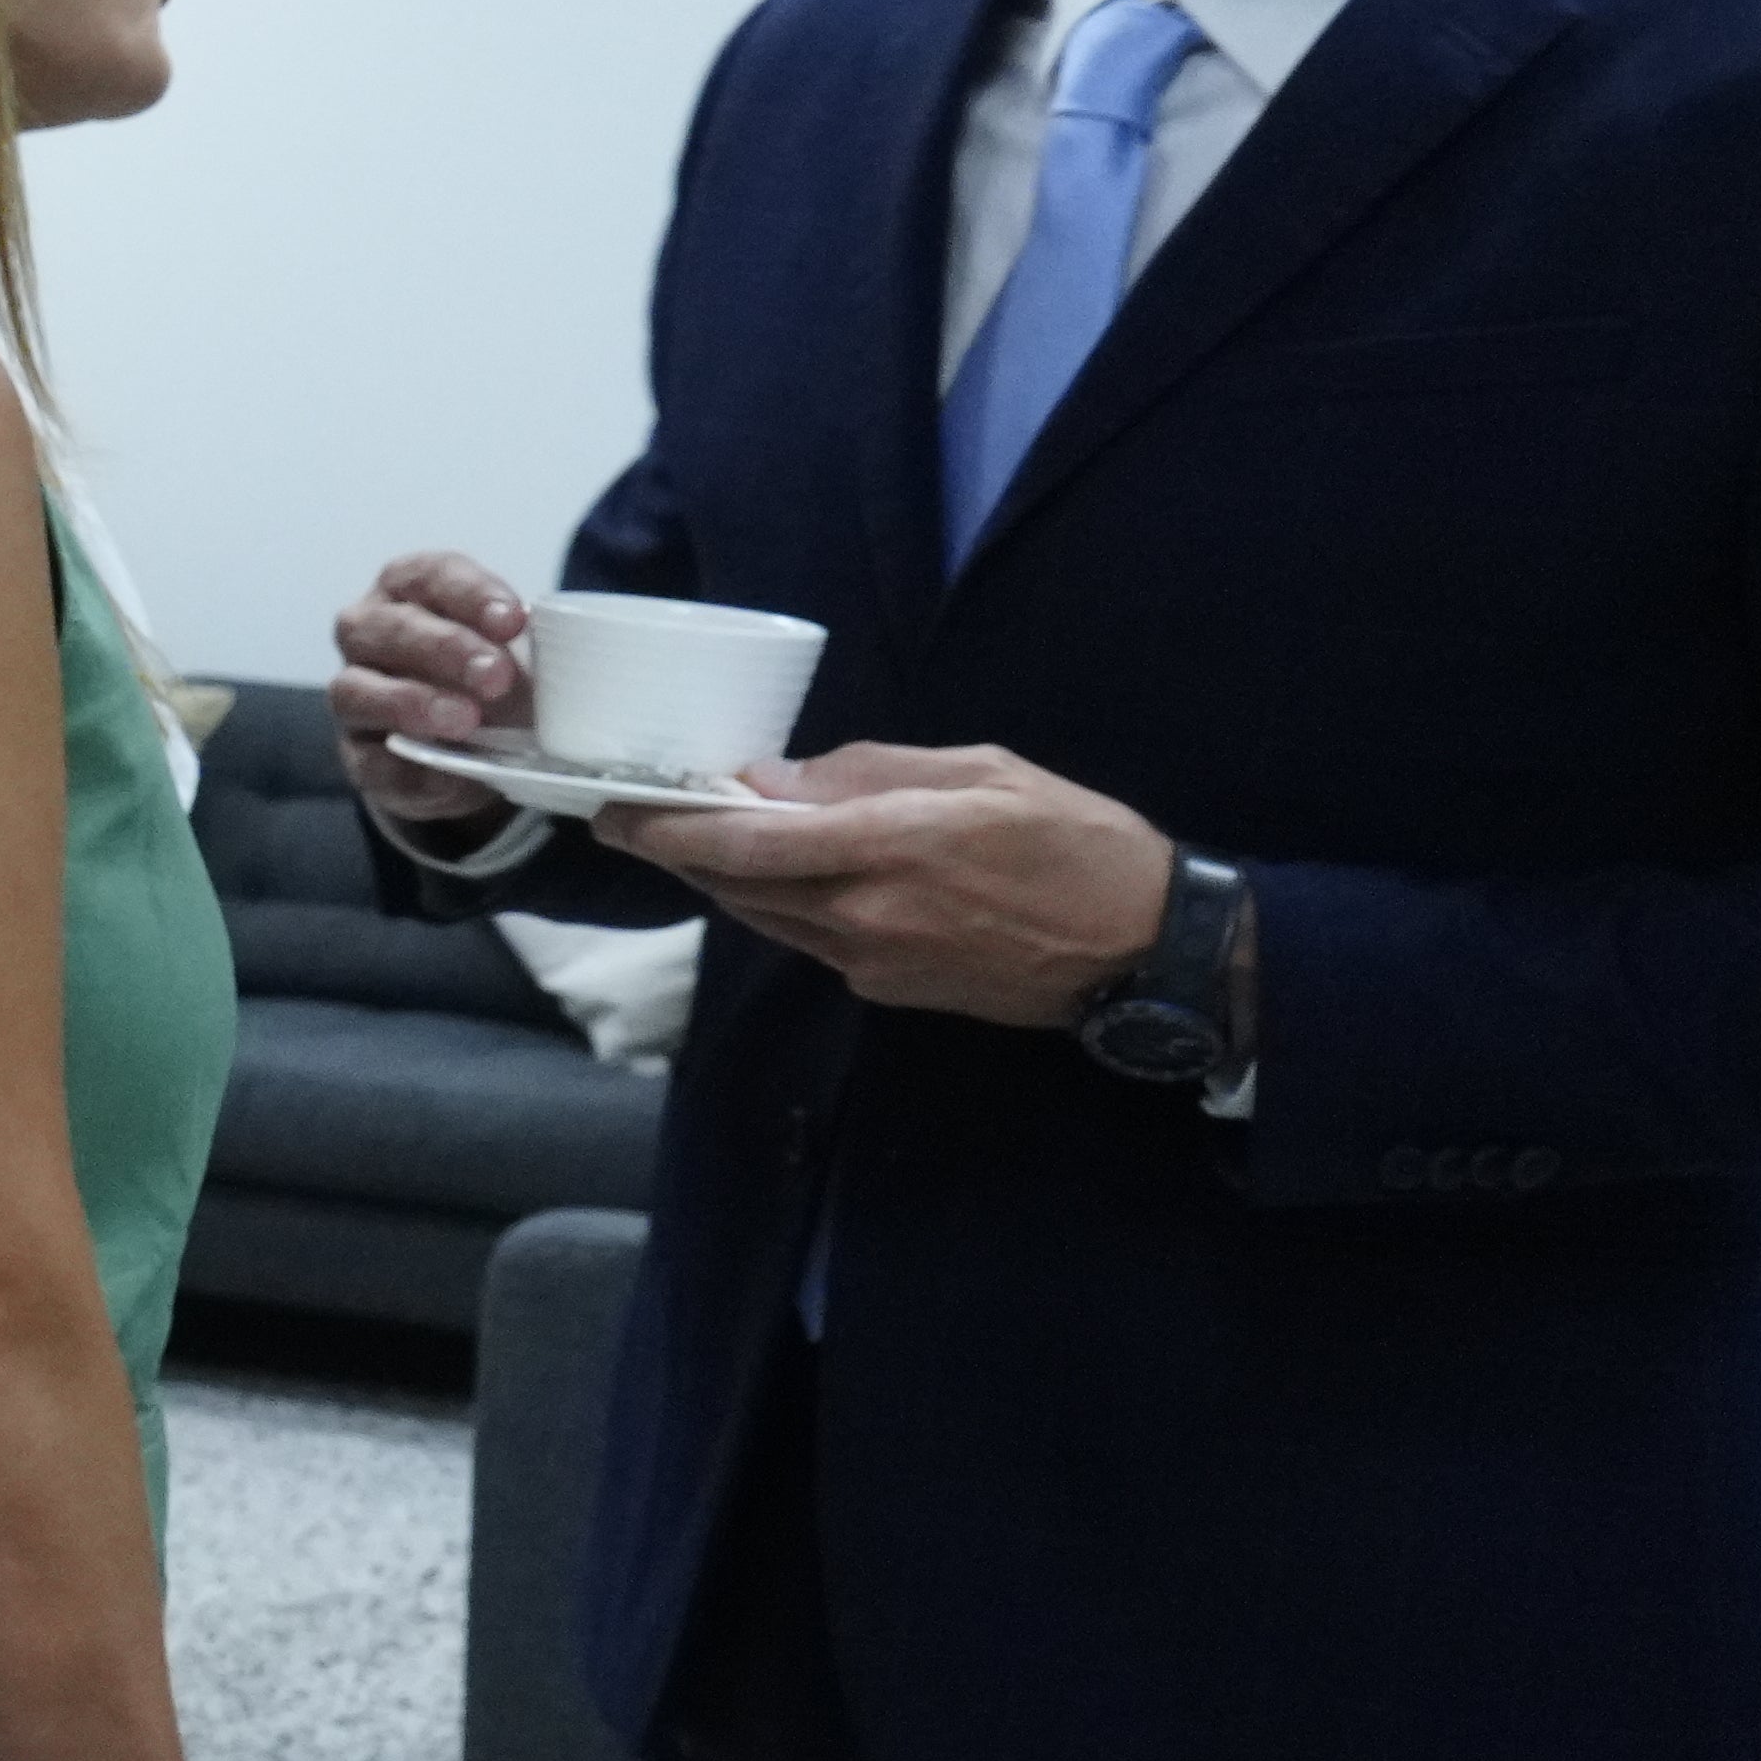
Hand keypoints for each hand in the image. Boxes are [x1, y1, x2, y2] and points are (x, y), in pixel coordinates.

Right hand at [324, 554, 538, 833]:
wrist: (466, 749)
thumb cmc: (491, 677)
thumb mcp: (518, 651)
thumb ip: (540, 644)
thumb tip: (583, 657)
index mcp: (409, 590)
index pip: (431, 576)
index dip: (471, 594)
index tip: (515, 622)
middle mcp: (367, 632)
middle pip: (389, 627)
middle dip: (445, 648)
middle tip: (496, 676)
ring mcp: (352, 693)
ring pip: (356, 689)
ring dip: (412, 702)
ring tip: (465, 721)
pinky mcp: (357, 756)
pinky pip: (369, 757)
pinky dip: (406, 763)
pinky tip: (444, 770)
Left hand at [599, 737, 1178, 1020]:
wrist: (1146, 949)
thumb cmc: (1078, 843)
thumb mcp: (985, 771)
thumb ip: (872, 772)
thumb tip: (777, 779)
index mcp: (891, 846)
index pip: (745, 843)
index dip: (667, 829)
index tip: (614, 809)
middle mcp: (867, 913)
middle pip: (736, 884)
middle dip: (681, 851)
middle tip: (638, 815)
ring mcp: (873, 961)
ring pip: (765, 915)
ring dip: (726, 879)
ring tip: (702, 836)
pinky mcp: (887, 989)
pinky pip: (808, 940)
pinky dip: (783, 905)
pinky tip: (789, 874)